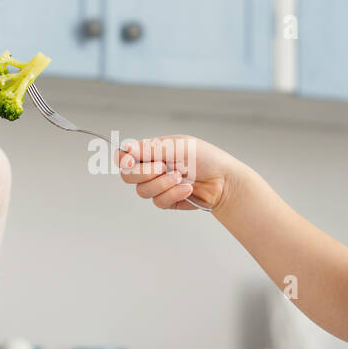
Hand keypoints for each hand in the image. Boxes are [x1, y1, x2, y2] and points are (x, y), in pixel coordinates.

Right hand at [115, 135, 237, 211]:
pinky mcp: (167, 201)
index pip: (124, 156)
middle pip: (128, 176)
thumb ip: (151, 149)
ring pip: (142, 191)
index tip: (132, 160)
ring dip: (162, 184)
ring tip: (181, 176)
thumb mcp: (178, 147)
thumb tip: (127, 148)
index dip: (123, 159)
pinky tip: (187, 188)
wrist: (224, 180)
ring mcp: (158, 186)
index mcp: (151, 151)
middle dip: (144, 173)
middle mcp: (151, 169)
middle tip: (162, 167)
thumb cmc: (206, 158)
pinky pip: (159, 201)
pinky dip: (173, 194)